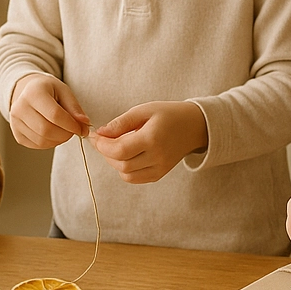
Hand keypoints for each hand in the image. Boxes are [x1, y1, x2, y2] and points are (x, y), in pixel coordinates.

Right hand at [9, 73, 89, 148]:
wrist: (29, 91)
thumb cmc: (48, 90)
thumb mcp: (64, 91)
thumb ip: (74, 108)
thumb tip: (84, 124)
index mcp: (33, 93)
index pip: (55, 115)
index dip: (71, 125)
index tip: (82, 128)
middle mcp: (20, 108)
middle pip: (47, 130)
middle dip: (66, 134)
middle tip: (74, 131)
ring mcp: (15, 122)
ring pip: (42, 140)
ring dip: (59, 140)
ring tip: (65, 131)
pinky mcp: (17, 134)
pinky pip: (36, 145)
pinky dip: (50, 143)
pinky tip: (54, 134)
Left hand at [91, 101, 207, 183]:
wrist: (194, 126)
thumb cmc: (168, 114)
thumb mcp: (144, 110)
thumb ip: (120, 123)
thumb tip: (100, 133)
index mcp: (152, 138)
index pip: (119, 150)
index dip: (102, 145)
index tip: (96, 136)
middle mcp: (157, 156)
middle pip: (121, 164)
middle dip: (106, 153)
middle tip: (103, 140)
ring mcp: (160, 168)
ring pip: (126, 175)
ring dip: (115, 162)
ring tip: (116, 147)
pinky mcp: (160, 174)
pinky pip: (136, 178)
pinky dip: (125, 170)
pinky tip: (127, 155)